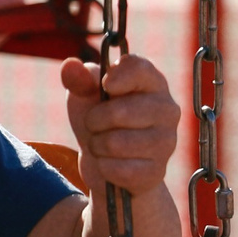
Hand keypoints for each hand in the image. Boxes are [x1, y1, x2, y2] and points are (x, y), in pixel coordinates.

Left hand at [61, 49, 179, 196]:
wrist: (107, 162)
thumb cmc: (100, 119)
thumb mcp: (85, 95)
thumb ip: (78, 79)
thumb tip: (69, 65)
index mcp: (152, 82)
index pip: (139, 67)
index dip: (116, 75)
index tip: (105, 85)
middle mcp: (167, 110)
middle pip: (119, 112)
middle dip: (94, 121)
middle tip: (96, 124)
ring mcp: (166, 142)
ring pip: (115, 143)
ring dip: (97, 145)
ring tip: (104, 144)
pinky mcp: (157, 171)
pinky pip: (116, 169)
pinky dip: (104, 167)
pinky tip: (113, 163)